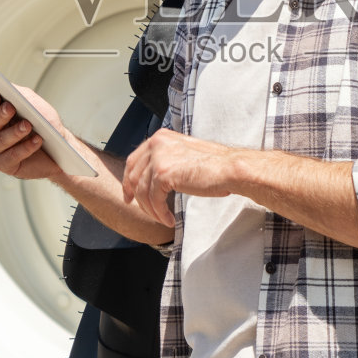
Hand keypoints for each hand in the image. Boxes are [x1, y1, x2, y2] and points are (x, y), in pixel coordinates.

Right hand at [0, 86, 68, 180]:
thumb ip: (20, 94)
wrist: (59, 149)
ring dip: (14, 132)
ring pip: (0, 141)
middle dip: (0, 115)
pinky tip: (36, 140)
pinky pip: (12, 156)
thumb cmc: (44, 124)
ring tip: (28, 125)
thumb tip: (7, 86)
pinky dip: (25, 148)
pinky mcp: (4, 165)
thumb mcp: (34, 105)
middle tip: (11, 108)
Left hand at [121, 129, 238, 227]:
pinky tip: (168, 220)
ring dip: (151, 209)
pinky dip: (159, 213)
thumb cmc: (213, 165)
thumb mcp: (183, 154)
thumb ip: (167, 159)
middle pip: (134, 175)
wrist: (228, 169)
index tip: (129, 195)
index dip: (128, 180)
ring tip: (162, 218)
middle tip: (140, 209)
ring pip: (142, 191)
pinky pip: (153, 200)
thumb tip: (153, 176)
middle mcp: (157, 144)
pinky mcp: (163, 174)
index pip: (134, 159)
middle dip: (135, 196)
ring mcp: (158, 158)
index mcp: (161, 137)